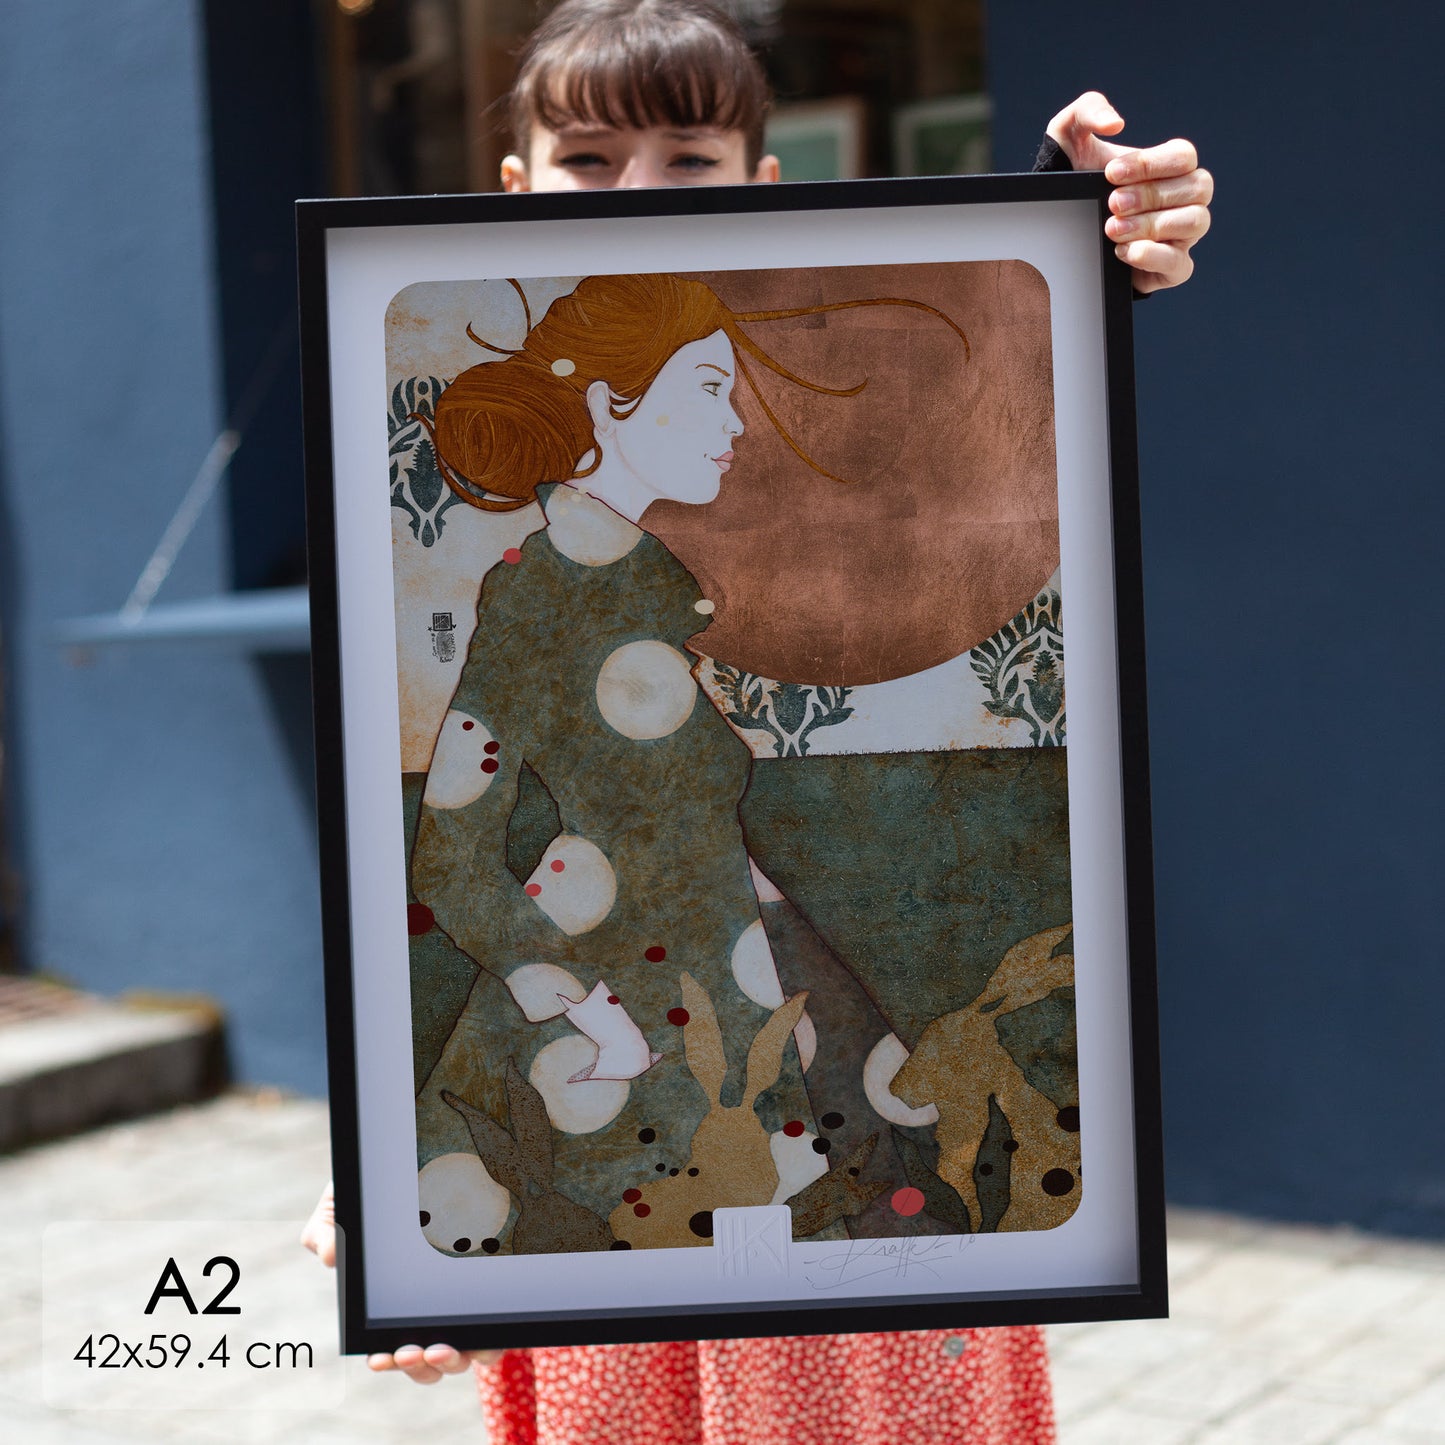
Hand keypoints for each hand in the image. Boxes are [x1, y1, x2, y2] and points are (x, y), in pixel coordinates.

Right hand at [301, 1181, 504, 1381]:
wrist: (416, 1155)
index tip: (379, 1357)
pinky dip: (489, 1342)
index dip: (390, 1361)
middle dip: (420, 1367)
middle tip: (408, 1351)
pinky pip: (502, 1328)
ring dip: (451, 1362)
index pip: (397, 1349)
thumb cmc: (375, 1185)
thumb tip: (332, 1258)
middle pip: (433, 1361)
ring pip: (467, 1353)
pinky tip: (478, 1336)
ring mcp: (468, 1302)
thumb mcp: (342, 1203)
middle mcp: (435, 1309)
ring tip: (437, 1348)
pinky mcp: (498, 1287)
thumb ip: (325, 1230)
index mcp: (398, 1304)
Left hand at [1047, 92, 1212, 293]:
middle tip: (1111, 204)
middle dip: (1150, 195)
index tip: (1110, 174)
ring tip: (1113, 229)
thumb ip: (1089, 110)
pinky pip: (1179, 264)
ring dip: (1152, 225)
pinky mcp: (1172, 268)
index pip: (1183, 156)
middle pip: (1195, 188)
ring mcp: (1184, 233)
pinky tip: (1124, 251)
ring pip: (1193, 222)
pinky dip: (1154, 256)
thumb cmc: (1077, 176)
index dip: (1150, 164)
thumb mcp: (1071, 136)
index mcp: (1173, 164)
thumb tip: (1115, 122)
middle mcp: (1187, 197)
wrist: (1064, 226)